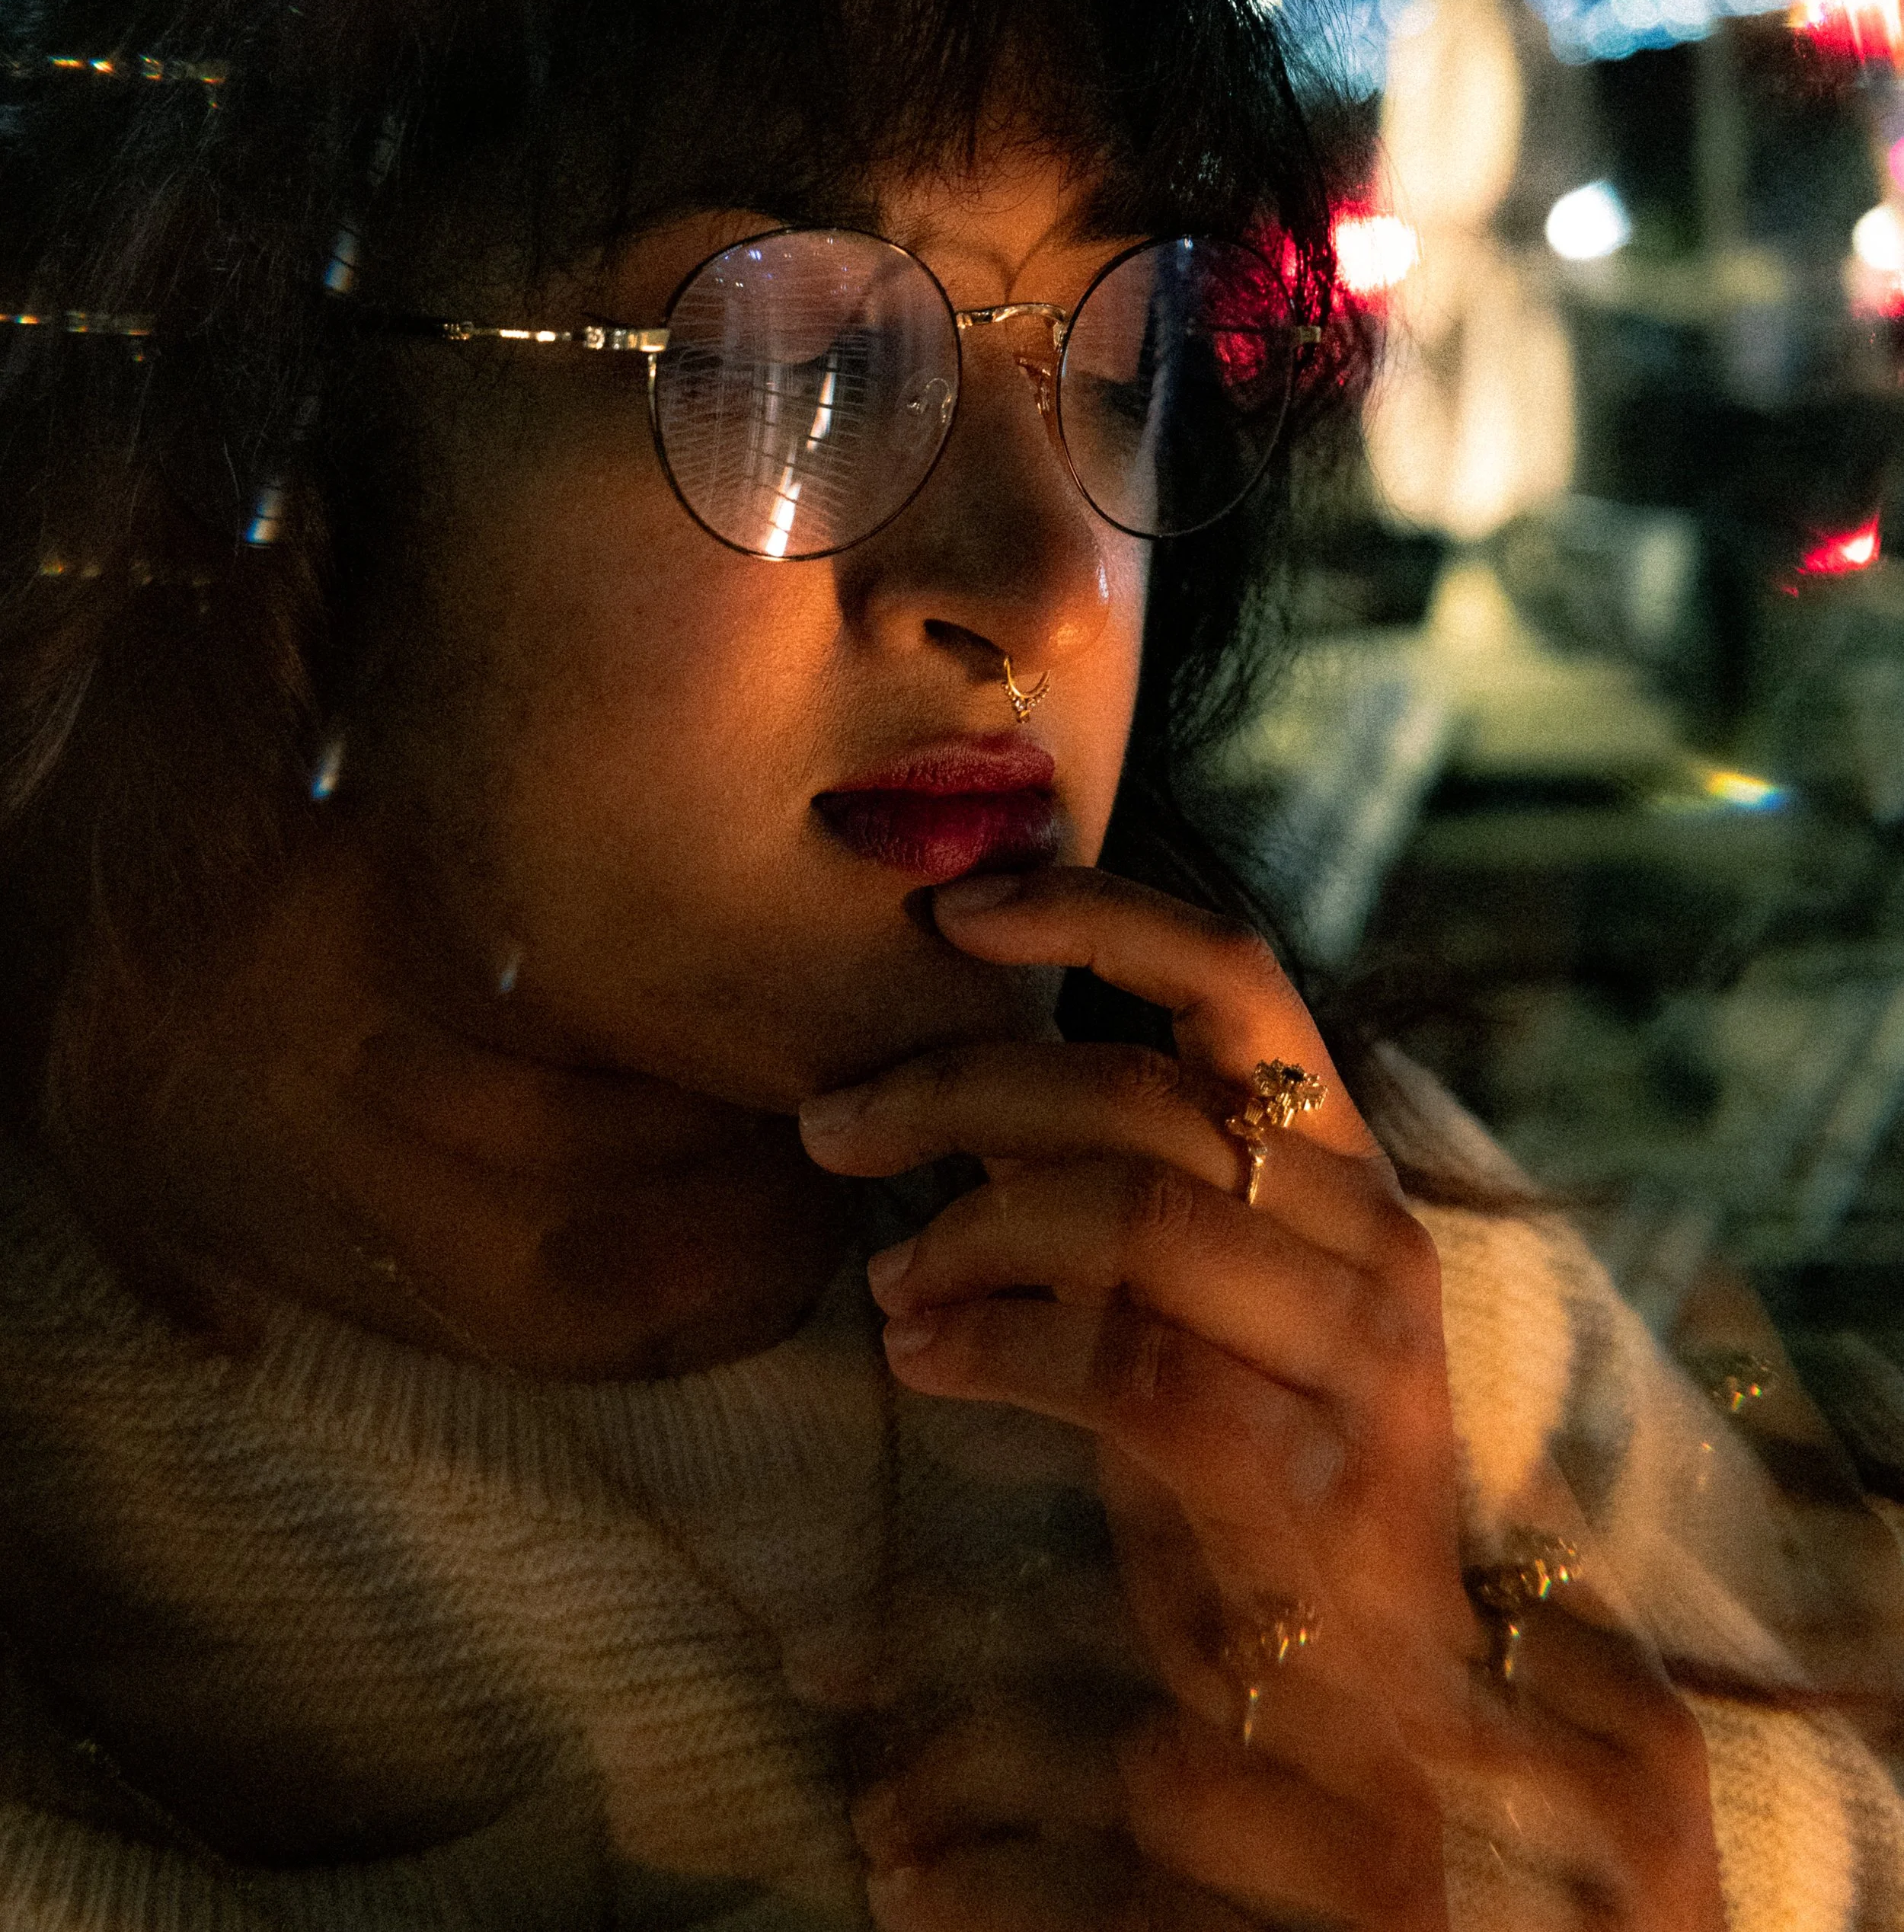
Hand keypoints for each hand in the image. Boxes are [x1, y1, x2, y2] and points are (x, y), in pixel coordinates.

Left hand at [802, 865, 1724, 1927]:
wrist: (1375, 1686)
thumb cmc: (1243, 1458)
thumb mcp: (1184, 1288)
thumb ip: (1108, 1173)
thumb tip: (959, 1083)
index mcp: (1341, 1158)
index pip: (1235, 972)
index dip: (1094, 916)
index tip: (953, 911)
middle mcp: (1369, 1228)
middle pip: (1137, 1092)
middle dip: (956, 1090)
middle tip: (829, 1126)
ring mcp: (1355, 1351)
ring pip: (1129, 1214)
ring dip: (968, 1233)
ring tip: (888, 1286)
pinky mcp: (1308, 1472)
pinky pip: (1123, 1364)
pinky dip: (992, 1345)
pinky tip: (917, 1358)